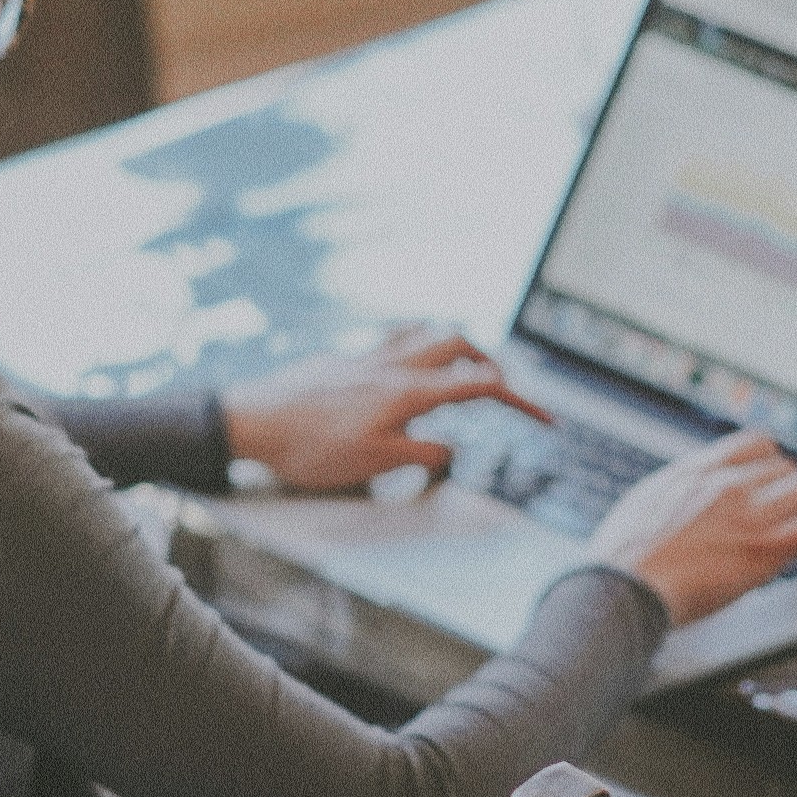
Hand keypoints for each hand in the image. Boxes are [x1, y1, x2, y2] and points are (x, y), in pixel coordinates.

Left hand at [218, 326, 543, 491]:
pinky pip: (393, 338)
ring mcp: (368, 356)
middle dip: (492, 363)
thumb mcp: (373, 464)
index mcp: (409, 392)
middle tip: (504, 390)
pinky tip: (409, 362)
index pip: (480, 387)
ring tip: (465, 370)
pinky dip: (417, 344)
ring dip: (456, 347)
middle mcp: (394, 365)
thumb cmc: (309, 448)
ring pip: (427, 332)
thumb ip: (421, 453)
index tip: (546, 420)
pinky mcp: (345, 358)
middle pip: (461, 344)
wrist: (250, 420)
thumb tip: (452, 448)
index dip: (521, 402)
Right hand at [588, 430, 796, 626]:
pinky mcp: (763, 550)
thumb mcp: (643, 505)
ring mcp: (747, 515)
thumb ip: (674, 495)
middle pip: (785, 467)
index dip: (774, 462)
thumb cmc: (619, 560)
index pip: (755, 444)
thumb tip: (681, 499)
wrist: (620, 587)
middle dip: (796, 488)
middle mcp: (726, 485)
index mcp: (697, 471)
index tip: (777, 481)